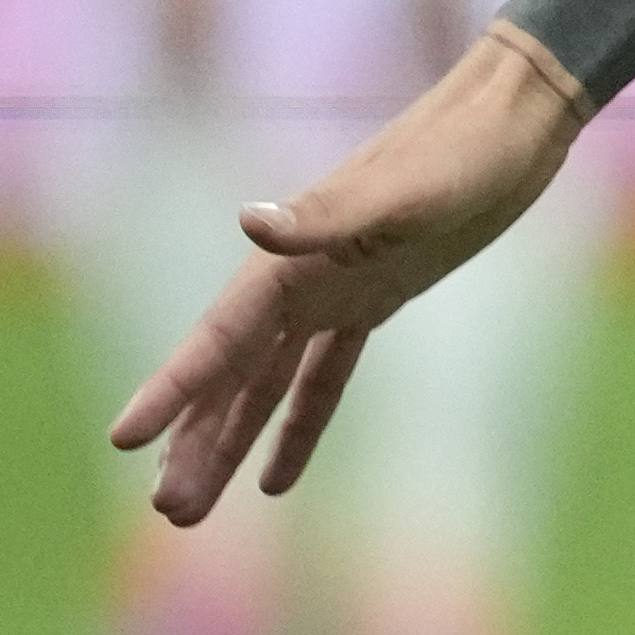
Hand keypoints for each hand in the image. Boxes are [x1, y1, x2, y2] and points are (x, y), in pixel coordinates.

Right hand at [111, 29, 587, 523]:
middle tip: (167, 512)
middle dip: (195, 443)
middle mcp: (299, 278)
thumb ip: (329, 218)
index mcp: (291, 261)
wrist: (511, 121)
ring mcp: (335, 290)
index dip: (171, 392)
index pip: (217, 341)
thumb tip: (250, 223)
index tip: (123, 439)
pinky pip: (325, 377)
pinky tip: (277, 482)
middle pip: (231, 378)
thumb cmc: (461, 151)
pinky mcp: (378, 298)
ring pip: (265, 386)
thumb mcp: (405, 191)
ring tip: (193, 508)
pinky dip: (299, 426)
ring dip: (230, 443)